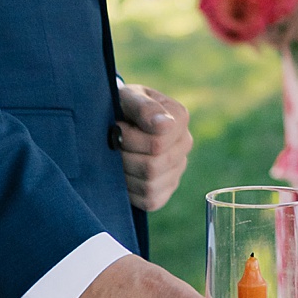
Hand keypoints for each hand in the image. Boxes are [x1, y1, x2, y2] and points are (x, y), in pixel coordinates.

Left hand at [111, 81, 190, 211]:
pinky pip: (150, 200)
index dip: (129, 138)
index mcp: (179, 118)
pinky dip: (130, 191)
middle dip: (124, 157)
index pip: (158, 142)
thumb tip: (165, 125)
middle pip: (153, 165)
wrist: (117, 119)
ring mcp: (178, 168)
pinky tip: (123, 174)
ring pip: (150, 185)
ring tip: (116, 158)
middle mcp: (185, 143)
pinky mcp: (167, 189)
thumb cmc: (123, 106)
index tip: (117, 126)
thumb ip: (144, 107)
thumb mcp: (129, 97)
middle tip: (112, 144)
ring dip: (124, 174)